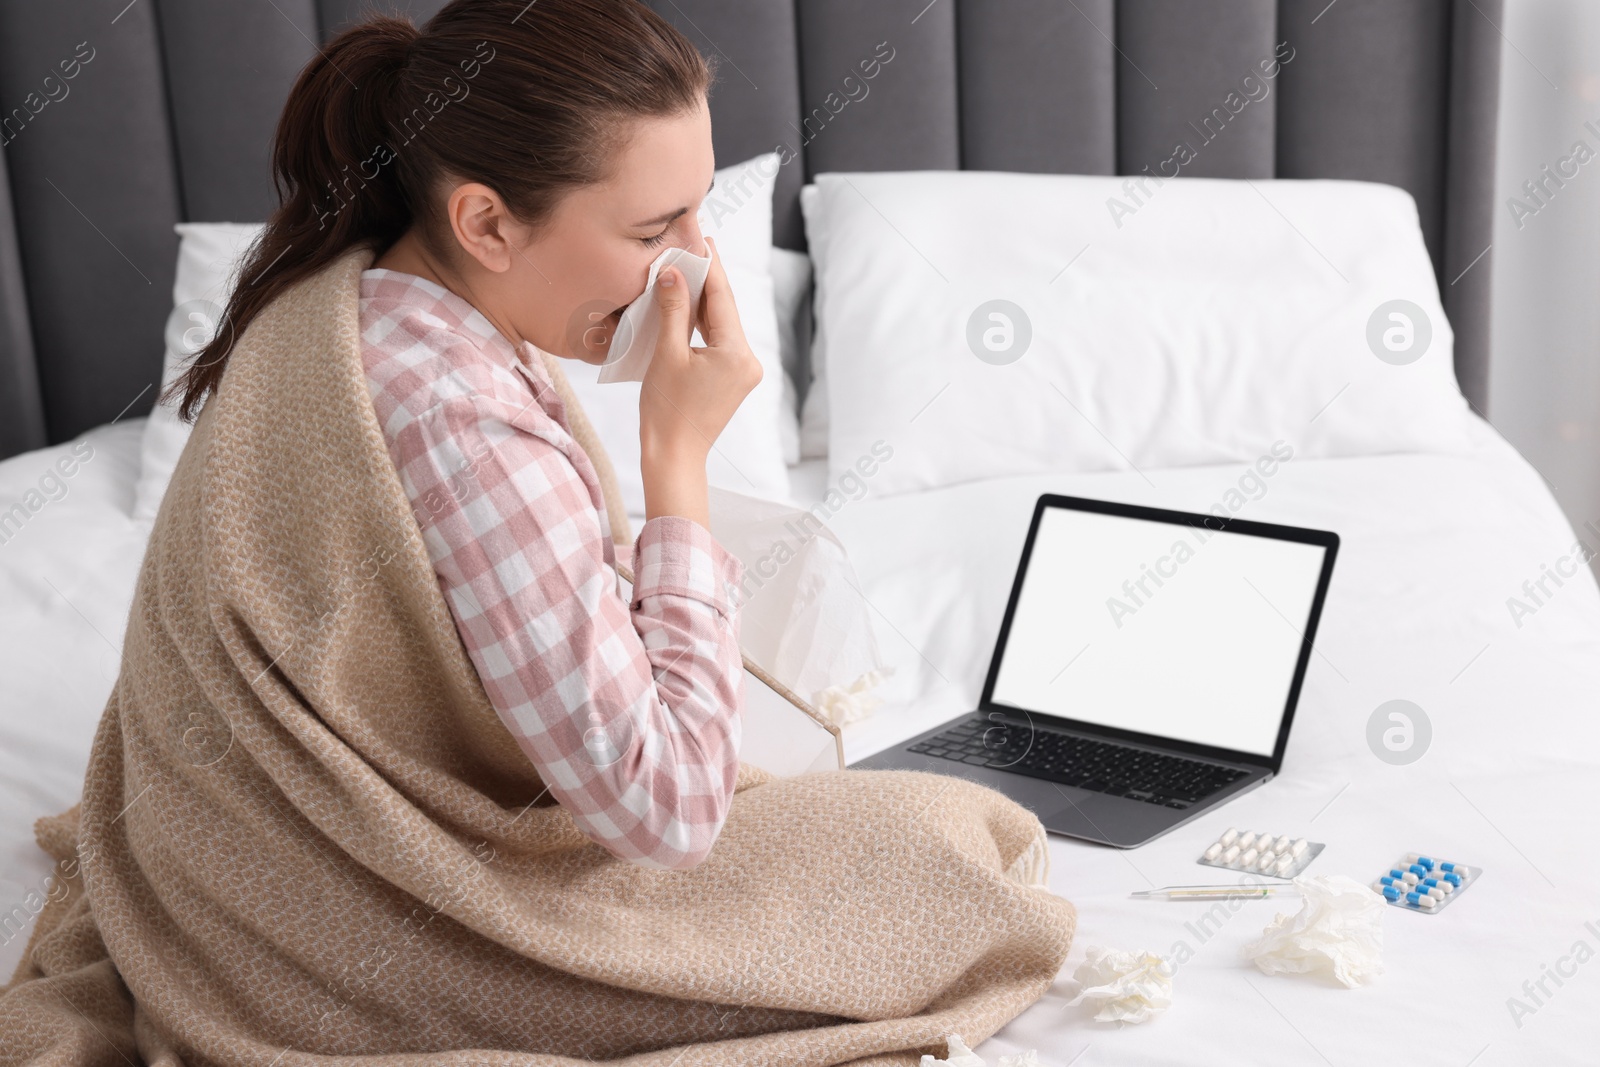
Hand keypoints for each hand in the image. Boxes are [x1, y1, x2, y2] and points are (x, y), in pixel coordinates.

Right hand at [638, 235, 761, 527]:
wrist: (674, 455)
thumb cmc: (666, 411)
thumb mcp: (665, 355)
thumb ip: (673, 310)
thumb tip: (675, 273)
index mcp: (736, 354)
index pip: (722, 298)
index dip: (711, 266)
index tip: (703, 239)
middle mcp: (748, 361)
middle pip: (725, 310)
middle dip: (708, 280)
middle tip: (696, 246)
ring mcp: (744, 372)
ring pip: (722, 325)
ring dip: (704, 301)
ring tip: (689, 270)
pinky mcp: (734, 379)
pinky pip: (719, 341)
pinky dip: (703, 324)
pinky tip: (689, 305)